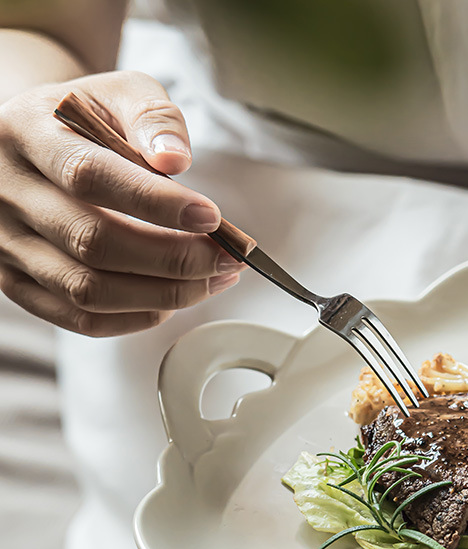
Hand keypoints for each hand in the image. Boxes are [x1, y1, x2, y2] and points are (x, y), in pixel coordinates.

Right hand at [0, 70, 243, 336]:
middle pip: (92, 243)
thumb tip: (175, 159)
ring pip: (88, 291)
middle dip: (175, 259)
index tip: (213, 218)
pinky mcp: (18, 283)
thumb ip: (153, 117)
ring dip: (164, 294)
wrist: (33, 142)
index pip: (89, 176)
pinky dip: (137, 318)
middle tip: (229, 259)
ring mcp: (8, 244)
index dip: (155, 203)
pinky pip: (81, 319)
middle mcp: (7, 192)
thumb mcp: (119, 94)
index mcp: (26, 133)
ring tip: (214, 279)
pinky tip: (174, 300)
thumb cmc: (86, 118)